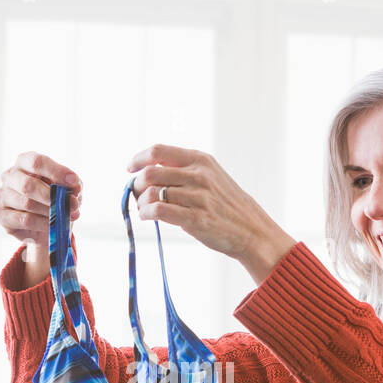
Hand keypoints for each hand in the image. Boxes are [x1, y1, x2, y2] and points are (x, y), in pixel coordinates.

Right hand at [0, 152, 82, 285]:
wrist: (43, 226)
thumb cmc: (54, 200)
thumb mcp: (67, 189)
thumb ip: (72, 185)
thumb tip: (75, 187)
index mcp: (24, 162)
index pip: (36, 162)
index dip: (56, 171)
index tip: (74, 182)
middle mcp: (9, 176)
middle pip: (28, 184)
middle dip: (53, 196)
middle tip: (72, 205)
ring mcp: (2, 195)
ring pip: (26, 203)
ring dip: (50, 212)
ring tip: (65, 217)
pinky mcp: (0, 214)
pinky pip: (23, 220)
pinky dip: (41, 223)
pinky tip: (52, 225)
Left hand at [127, 144, 295, 282]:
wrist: (252, 231)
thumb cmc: (227, 206)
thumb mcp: (212, 176)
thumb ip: (185, 171)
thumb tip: (150, 172)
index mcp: (201, 160)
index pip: (159, 151)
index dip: (139, 159)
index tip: (130, 168)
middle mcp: (199, 175)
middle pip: (150, 173)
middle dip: (137, 184)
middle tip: (138, 194)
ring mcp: (198, 197)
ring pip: (152, 193)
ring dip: (141, 202)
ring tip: (145, 209)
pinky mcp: (195, 219)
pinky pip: (159, 211)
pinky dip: (147, 213)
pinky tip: (148, 217)